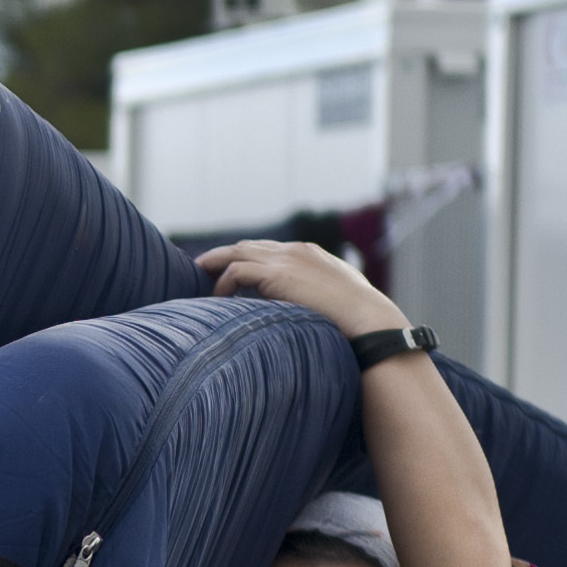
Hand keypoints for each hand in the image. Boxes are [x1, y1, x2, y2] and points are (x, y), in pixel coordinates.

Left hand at [196, 239, 406, 343]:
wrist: (368, 319)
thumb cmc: (358, 319)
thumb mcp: (339, 299)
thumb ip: (320, 296)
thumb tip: (314, 311)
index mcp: (310, 254)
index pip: (268, 249)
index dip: (246, 257)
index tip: (230, 270)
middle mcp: (295, 251)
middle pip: (248, 246)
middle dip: (224, 255)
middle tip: (203, 267)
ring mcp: (286, 259)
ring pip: (237, 252)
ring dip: (215, 264)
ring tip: (199, 277)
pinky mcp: (277, 274)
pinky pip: (237, 271)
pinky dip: (223, 282)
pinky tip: (216, 297)